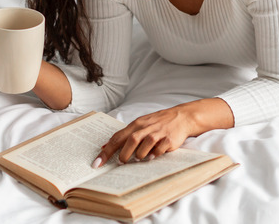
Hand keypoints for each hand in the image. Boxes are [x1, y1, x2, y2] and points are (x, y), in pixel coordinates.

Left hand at [92, 98, 234, 167]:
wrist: (182, 116)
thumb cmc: (158, 122)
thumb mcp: (141, 124)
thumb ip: (126, 134)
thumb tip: (106, 145)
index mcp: (137, 124)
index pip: (117, 137)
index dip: (106, 151)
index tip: (97, 163)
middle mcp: (146, 127)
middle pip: (130, 141)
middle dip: (123, 155)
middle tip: (121, 163)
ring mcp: (158, 133)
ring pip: (144, 146)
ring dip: (139, 155)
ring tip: (139, 159)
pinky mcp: (169, 139)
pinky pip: (159, 150)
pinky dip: (154, 155)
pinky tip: (153, 157)